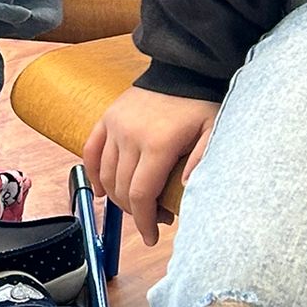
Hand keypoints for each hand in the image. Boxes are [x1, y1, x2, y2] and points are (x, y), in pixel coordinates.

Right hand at [85, 86, 217, 245]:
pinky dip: (93, 174)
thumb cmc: (201, 104)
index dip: (144, 221)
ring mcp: (115, 126)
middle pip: (123, 189)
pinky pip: (91, 151)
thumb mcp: (214, 131)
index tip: (151, 237)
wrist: (183, 69)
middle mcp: (130, 136)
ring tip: (138, 205)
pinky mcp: (107, 118)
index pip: (141, 194)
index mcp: (158, 144)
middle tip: (155, 218)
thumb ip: (201, 161)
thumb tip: (185, 190)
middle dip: (136, 212)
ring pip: (107, 175)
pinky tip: (102, 191)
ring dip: (118, 197)